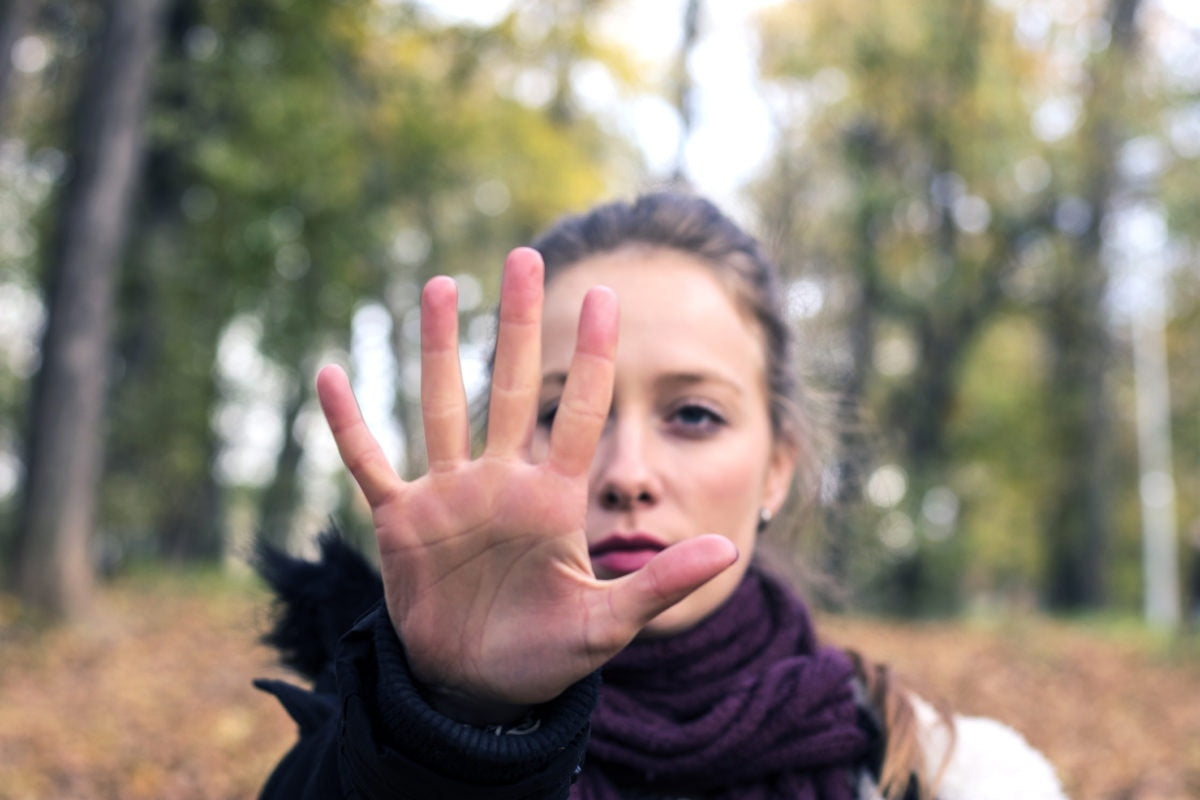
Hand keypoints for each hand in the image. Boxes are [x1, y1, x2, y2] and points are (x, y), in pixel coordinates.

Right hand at [317, 247, 737, 721]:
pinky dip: (349, 424)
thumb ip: (661, 584)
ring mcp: (450, 497)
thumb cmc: (547, 655)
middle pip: (511, 389)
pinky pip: (370, 462)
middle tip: (525, 257)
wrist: (478, 686)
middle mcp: (502, 483)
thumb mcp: (607, 623)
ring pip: (441, 408)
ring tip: (439, 284)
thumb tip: (730, 550)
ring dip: (438, 349)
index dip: (592, 358)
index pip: (579, 414)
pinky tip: (331, 373)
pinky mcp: (402, 521)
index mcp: (554, 499)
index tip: (607, 296)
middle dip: (517, 325)